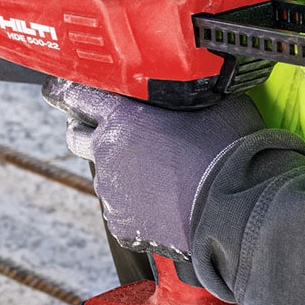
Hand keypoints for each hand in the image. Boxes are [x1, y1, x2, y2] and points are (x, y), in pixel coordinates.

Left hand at [43, 79, 264, 257]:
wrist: (238, 207)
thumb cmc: (229, 151)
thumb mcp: (210, 103)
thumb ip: (184, 93)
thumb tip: (190, 81)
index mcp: (122, 116)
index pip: (75, 95)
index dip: (72, 93)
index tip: (66, 93)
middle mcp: (107, 151)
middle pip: (77, 136)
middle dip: (88, 132)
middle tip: (114, 134)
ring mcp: (112, 190)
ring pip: (105, 175)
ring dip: (122, 172)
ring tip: (160, 176)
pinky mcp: (122, 223)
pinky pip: (122, 209)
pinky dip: (137, 205)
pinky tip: (166, 202)